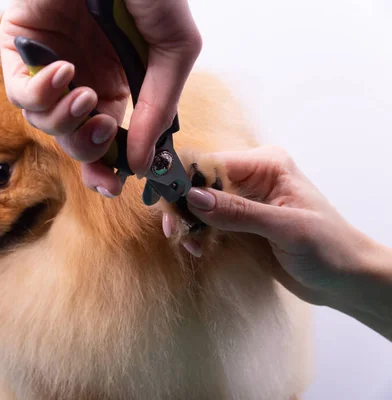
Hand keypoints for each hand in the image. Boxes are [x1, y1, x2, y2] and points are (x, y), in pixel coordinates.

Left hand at [0, 0, 201, 195]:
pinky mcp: (21, 48)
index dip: (106, 167)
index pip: (105, 139)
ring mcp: (49, 66)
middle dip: (87, 148)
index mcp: (115, 83)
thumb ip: (159, 107)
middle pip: (73, 139)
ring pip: (44, 123)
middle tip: (103, 132)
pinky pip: (20, 93)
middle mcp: (81, 80)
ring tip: (86, 93)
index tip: (113, 184)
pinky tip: (66, 71)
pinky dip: (42, 94)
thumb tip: (140, 161)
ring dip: (66, 121)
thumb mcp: (174, 51)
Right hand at [166, 146, 389, 310]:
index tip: (169, 204)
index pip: (213, 163)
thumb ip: (239, 212)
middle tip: (173, 230)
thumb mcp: (285, 228)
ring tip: (189, 244)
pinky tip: (198, 248)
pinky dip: (197, 233)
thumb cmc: (329, 248)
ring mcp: (244, 200)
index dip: (186, 180)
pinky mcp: (240, 222)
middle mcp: (252, 177)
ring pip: (199, 202)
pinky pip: (207, 221)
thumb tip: (194, 197)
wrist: (346, 279)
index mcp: (266, 165)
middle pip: (200, 181)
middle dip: (183, 205)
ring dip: (188, 222)